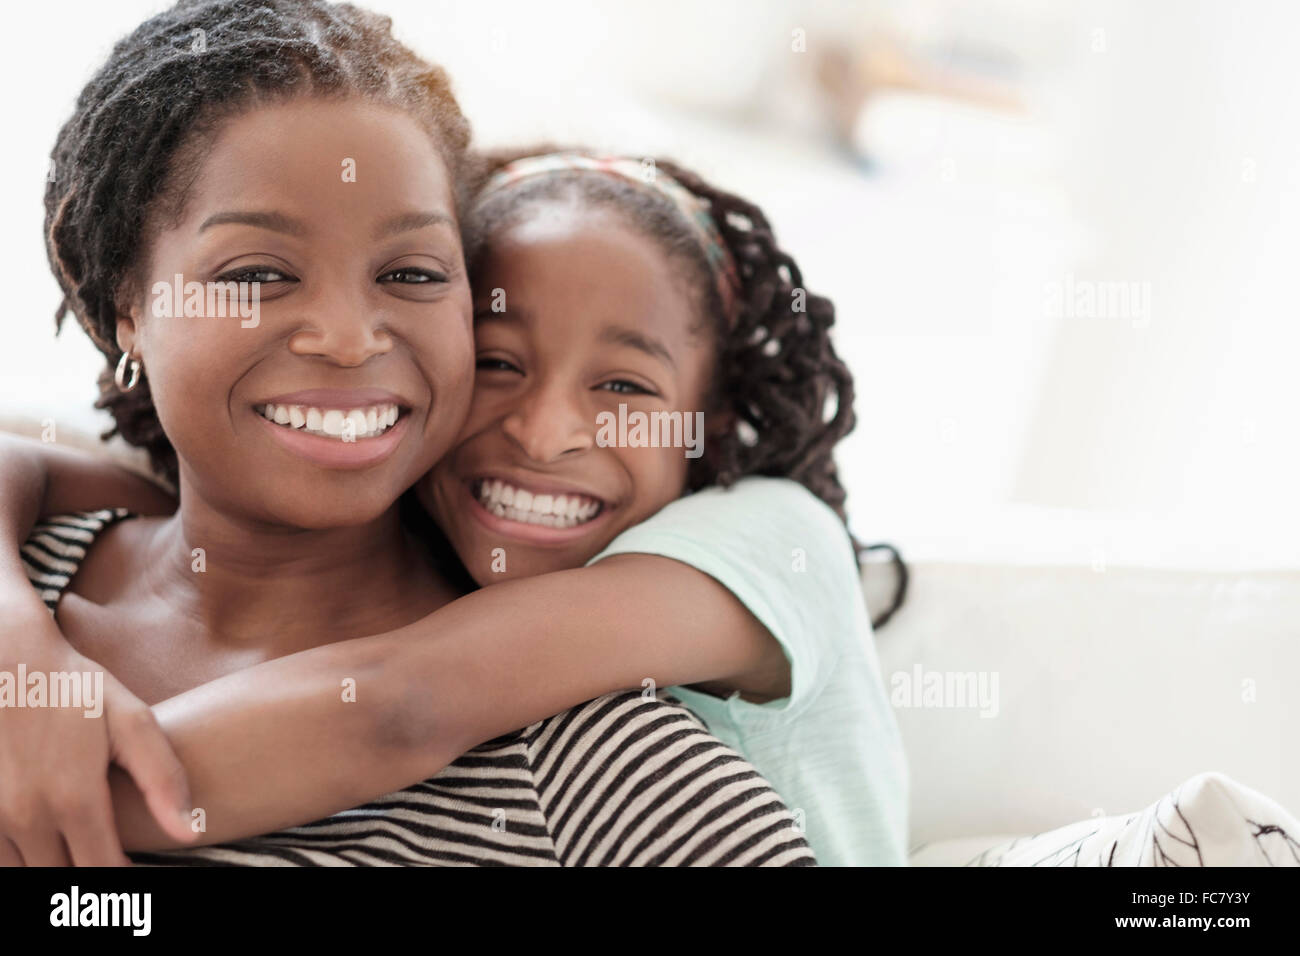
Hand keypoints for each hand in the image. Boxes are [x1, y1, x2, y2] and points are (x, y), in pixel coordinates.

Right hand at [0, 603, 195, 864]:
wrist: (7, 662)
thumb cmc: (74, 690)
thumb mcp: (131, 721)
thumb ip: (163, 780)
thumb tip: (191, 834)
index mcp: (75, 800)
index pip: (103, 874)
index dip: (126, 884)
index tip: (140, 874)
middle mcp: (29, 818)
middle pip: (63, 882)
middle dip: (91, 879)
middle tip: (113, 860)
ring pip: (28, 875)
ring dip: (56, 871)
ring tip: (83, 851)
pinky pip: (1, 860)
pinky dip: (25, 860)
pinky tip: (50, 843)